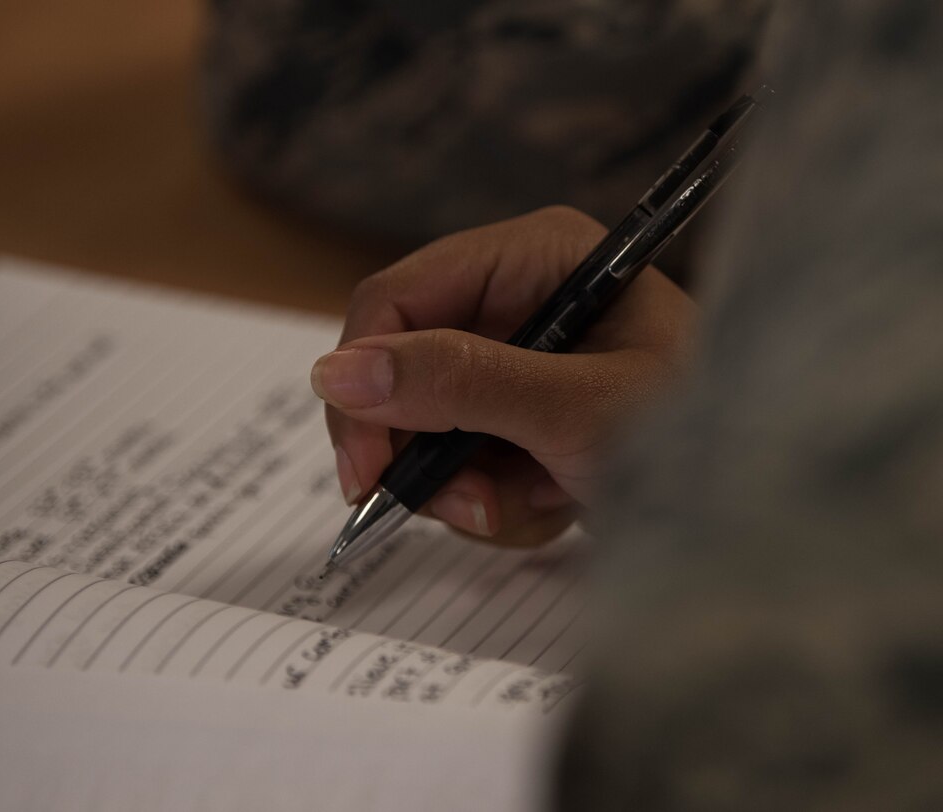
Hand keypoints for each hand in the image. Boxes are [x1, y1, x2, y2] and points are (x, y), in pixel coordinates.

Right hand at [311, 207, 695, 544]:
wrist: (757, 515)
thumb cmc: (699, 436)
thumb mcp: (575, 409)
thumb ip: (459, 383)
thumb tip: (336, 372)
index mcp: (533, 258)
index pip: (398, 300)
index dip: (363, 381)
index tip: (363, 470)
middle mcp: (516, 301)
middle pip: (402, 369)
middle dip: (429, 451)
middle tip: (468, 506)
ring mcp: (515, 366)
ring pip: (425, 429)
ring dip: (469, 486)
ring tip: (536, 501)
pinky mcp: (518, 420)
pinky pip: (461, 463)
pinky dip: (497, 501)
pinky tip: (553, 504)